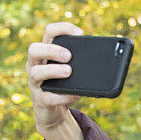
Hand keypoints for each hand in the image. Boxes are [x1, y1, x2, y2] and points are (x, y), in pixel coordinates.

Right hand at [27, 22, 85, 139]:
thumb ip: (82, 63)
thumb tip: (106, 59)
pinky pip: (49, 98)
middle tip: (68, 55)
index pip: (49, 33)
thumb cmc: (64, 85)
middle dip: (51, 50)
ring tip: (69, 71)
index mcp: (46, 53)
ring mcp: (36, 83)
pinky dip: (64, 97)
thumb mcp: (73, 71)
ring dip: (53, 71)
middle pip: (34, 50)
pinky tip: (76, 95)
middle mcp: (36, 65)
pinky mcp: (41, 100)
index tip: (80, 33)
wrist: (53, 110)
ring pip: (36, 73)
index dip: (62, 29)